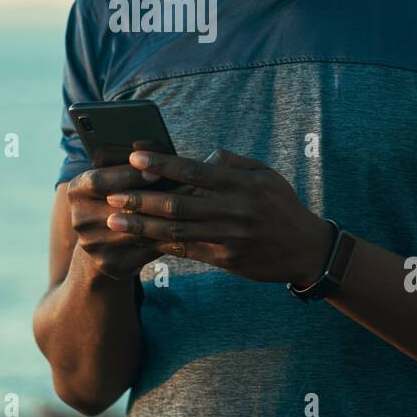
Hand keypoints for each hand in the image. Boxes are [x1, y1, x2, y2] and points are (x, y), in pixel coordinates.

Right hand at [66, 163, 188, 280]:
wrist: (107, 240)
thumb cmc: (122, 195)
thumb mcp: (118, 176)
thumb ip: (131, 163)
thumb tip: (149, 146)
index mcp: (76, 190)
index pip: (98, 182)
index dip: (127, 176)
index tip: (155, 170)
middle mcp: (79, 219)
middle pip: (118, 208)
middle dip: (152, 198)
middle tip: (182, 188)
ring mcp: (92, 245)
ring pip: (135, 231)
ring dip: (165, 219)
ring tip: (190, 206)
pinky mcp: (110, 264)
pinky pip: (144, 251)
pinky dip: (166, 239)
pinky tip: (186, 228)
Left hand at [104, 149, 335, 284]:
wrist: (305, 249)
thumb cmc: (281, 204)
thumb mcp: (265, 174)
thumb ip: (232, 163)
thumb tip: (202, 156)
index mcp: (241, 184)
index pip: (194, 170)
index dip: (162, 164)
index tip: (134, 158)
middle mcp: (234, 211)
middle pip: (179, 204)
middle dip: (141, 199)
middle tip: (111, 194)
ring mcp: (229, 238)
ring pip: (177, 231)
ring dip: (142, 226)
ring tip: (114, 221)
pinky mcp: (226, 260)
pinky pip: (187, 251)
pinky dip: (161, 245)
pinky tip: (139, 240)